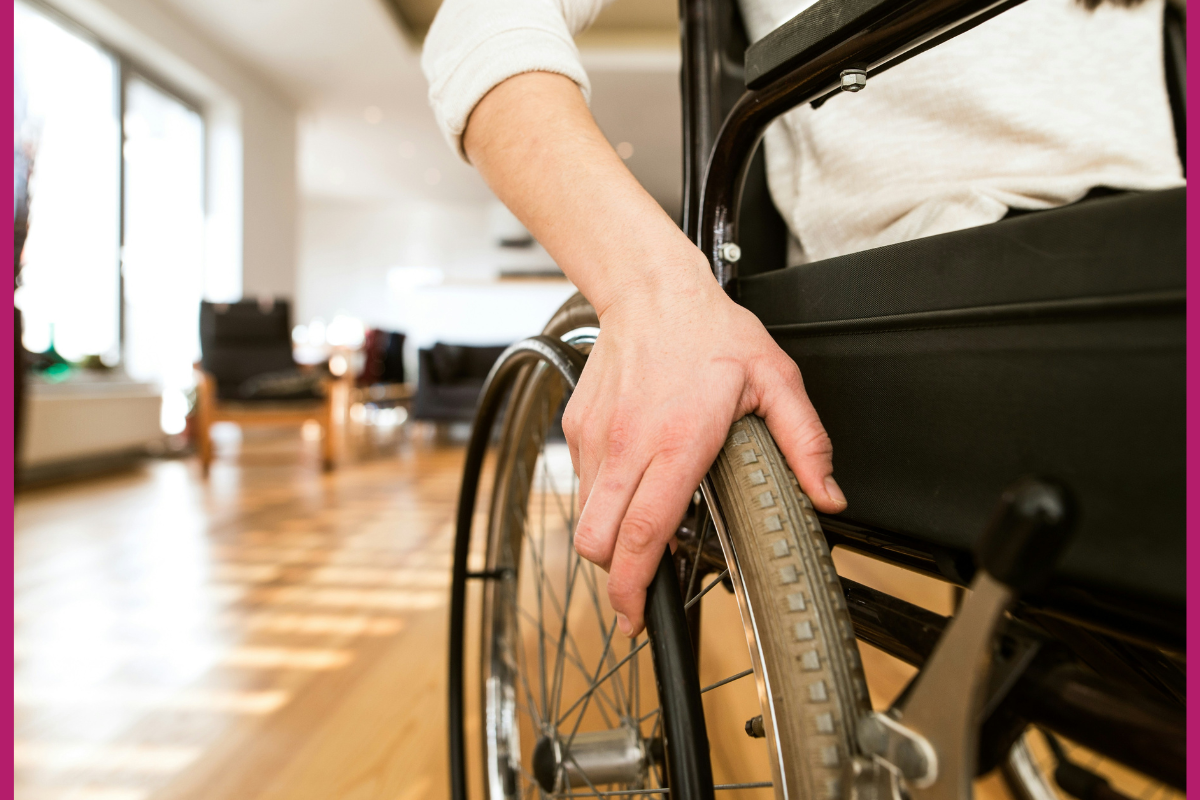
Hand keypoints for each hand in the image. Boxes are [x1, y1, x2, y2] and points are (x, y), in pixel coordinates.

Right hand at [564, 255, 846, 636]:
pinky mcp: (577, 426)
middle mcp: (629, 446)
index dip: (632, 587)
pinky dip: (602, 496)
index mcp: (678, 443)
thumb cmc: (710, 331)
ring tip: (640, 531)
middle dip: (613, 578)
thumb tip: (829, 496)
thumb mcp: (776, 380)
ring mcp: (596, 437)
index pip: (642, 534)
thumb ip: (805, 443)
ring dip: (608, 537)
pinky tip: (632, 479)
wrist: (649, 288)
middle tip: (637, 591)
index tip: (636, 617)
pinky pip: (582, 482)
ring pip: (585, 516)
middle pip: (598, 540)